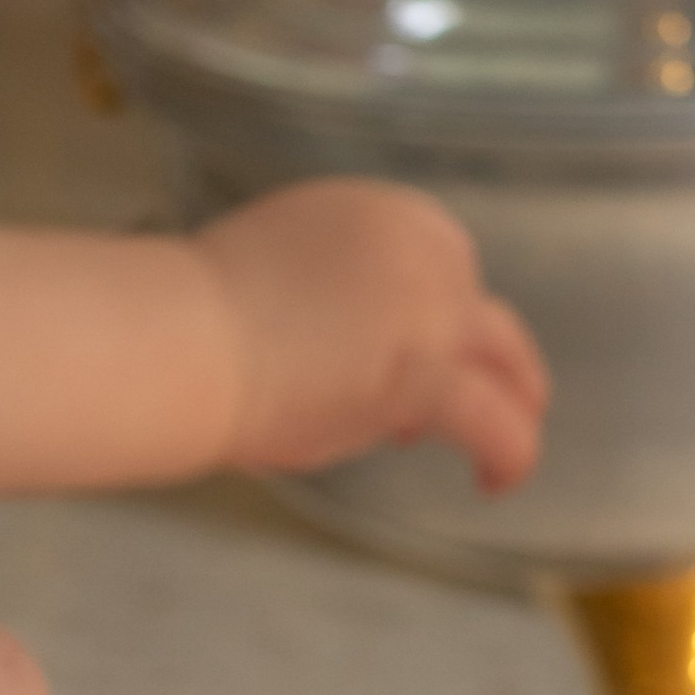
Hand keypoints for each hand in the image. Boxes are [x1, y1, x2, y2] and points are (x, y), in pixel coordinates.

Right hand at [191, 181, 548, 491]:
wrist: (181, 335)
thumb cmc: (195, 315)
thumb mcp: (284, 266)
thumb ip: (335, 292)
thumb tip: (353, 346)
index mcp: (382, 215)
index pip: (441, 264)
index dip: (435, 319)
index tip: (411, 358)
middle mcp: (422, 249)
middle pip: (479, 310)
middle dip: (476, 358)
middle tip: (478, 397)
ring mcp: (432, 307)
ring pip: (504, 360)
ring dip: (512, 401)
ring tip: (504, 449)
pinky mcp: (429, 373)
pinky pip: (495, 419)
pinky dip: (509, 451)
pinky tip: (497, 479)